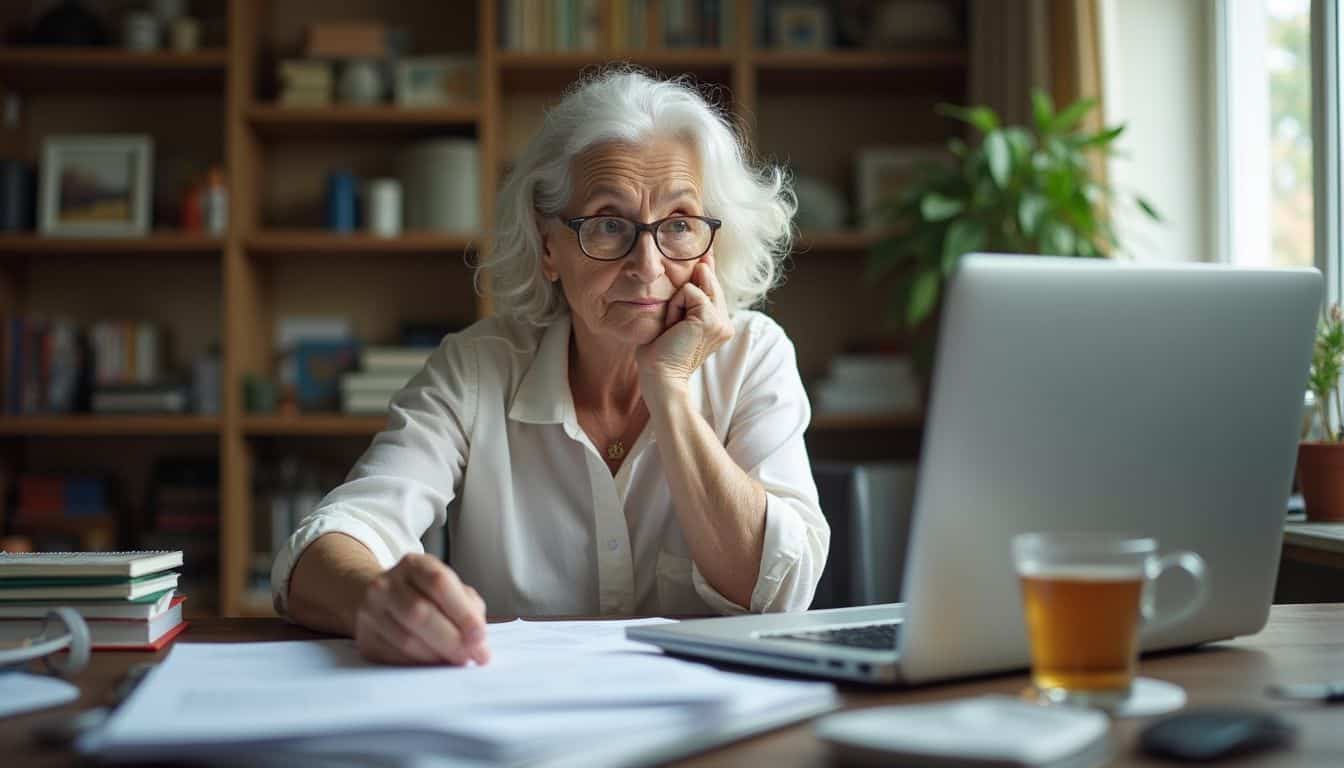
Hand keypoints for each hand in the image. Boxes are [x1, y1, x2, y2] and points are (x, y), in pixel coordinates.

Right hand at [353, 553, 489, 665]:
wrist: (378, 598)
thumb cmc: (424, 595)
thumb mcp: (449, 588)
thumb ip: (468, 607)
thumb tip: (478, 641)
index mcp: (414, 565)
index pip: (439, 584)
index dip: (462, 613)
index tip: (480, 637)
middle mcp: (387, 584)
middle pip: (420, 613)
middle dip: (451, 640)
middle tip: (471, 656)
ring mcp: (371, 611)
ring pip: (406, 640)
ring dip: (437, 656)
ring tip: (456, 660)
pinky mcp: (365, 638)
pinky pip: (395, 657)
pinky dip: (420, 664)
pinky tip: (434, 664)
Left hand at [636, 253, 733, 391]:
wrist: (660, 376)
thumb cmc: (660, 352)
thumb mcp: (673, 318)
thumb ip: (685, 297)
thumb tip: (696, 266)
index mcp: (719, 323)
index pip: (713, 286)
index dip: (707, 268)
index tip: (706, 252)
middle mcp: (725, 322)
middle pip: (708, 281)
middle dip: (685, 292)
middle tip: (674, 323)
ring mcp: (721, 321)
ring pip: (697, 285)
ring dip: (678, 302)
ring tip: (673, 325)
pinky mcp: (711, 319)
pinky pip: (690, 291)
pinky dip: (676, 305)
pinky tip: (674, 325)